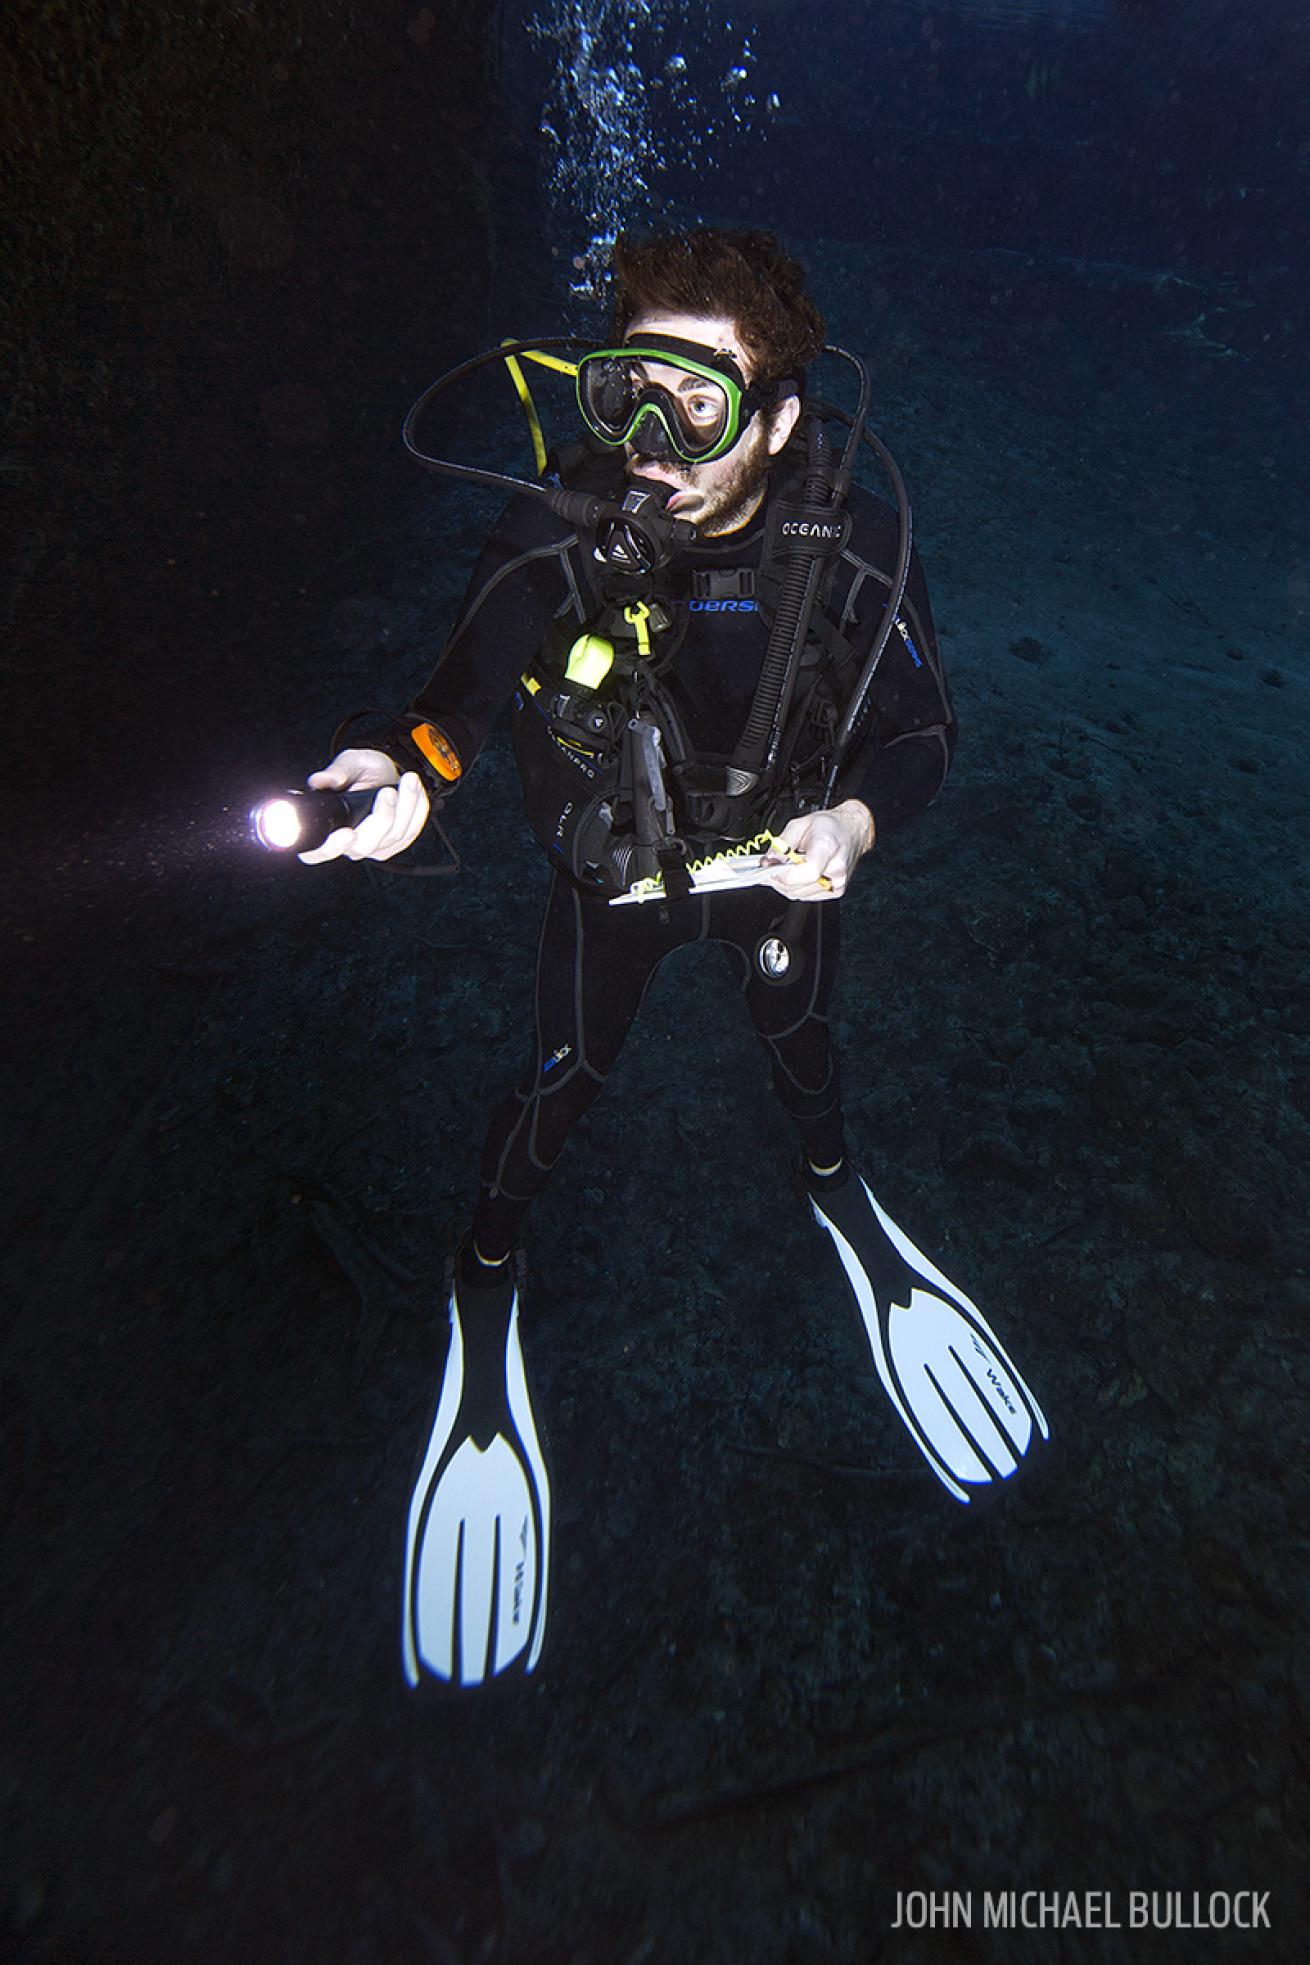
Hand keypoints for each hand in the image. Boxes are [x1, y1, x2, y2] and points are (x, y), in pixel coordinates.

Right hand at [298, 749, 428, 863]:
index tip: (348, 833)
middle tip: (388, 792)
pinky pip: (412, 831)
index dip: (332, 848)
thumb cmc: (363, 771)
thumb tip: (321, 780)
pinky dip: (418, 808)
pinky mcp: (397, 843)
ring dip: (406, 805)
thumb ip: (336, 772)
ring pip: (393, 837)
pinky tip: (415, 789)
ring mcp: (375, 846)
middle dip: (382, 817)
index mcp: (329, 827)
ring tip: (408, 780)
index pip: (320, 851)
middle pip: (365, 846)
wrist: (385, 771)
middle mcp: (351, 843)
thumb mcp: (348, 763)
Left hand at [761, 800, 874, 900]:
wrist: (851, 831)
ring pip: (799, 895)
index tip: (770, 867)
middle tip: (771, 865)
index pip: (807, 872)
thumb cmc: (829, 826)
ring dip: (785, 884)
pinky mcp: (835, 891)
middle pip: (799, 887)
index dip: (784, 873)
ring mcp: (837, 883)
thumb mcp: (799, 824)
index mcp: (828, 847)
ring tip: (785, 867)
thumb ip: (782, 844)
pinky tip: (796, 874)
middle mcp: (836, 868)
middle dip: (778, 878)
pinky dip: (795, 887)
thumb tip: (768, 861)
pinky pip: (806, 896)